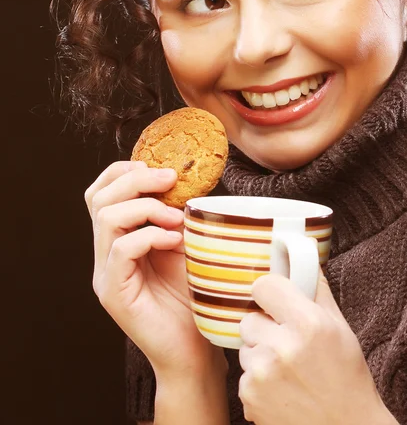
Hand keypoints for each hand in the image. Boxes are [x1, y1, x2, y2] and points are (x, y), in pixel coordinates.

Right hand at [86, 161, 225, 377]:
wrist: (194, 349)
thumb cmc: (195, 295)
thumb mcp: (187, 244)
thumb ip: (177, 216)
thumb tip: (187, 180)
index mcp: (120, 238)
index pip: (102, 192)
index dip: (124, 171)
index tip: (161, 170)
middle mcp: (106, 254)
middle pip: (99, 198)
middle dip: (136, 180)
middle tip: (171, 180)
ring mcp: (106, 274)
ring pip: (106, 218)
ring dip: (146, 207)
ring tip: (176, 218)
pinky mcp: (113, 292)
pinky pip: (120, 250)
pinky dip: (149, 236)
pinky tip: (174, 240)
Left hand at [238, 270, 395, 424]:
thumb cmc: (347, 376)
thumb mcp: (340, 327)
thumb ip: (317, 290)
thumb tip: (303, 258)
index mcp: (307, 323)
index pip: (264, 286)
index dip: (270, 291)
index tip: (275, 299)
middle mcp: (281, 347)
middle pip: (249, 318)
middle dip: (264, 327)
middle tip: (286, 340)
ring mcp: (262, 375)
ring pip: (245, 347)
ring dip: (260, 353)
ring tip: (287, 368)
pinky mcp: (249, 398)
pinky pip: (243, 375)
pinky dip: (257, 380)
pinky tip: (282, 388)